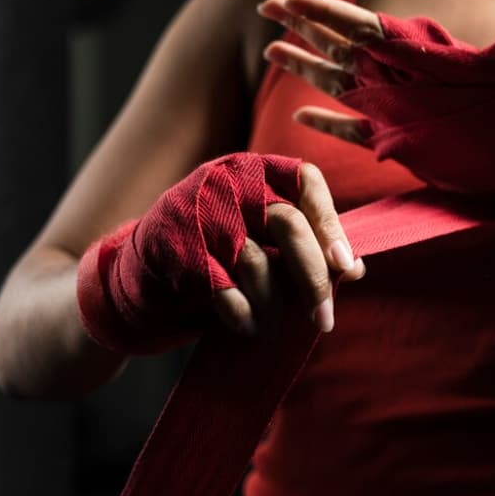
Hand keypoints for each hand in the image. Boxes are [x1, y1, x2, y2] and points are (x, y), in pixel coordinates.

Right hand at [76, 153, 364, 354]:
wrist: (139, 276)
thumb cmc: (217, 258)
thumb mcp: (263, 241)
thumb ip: (307, 246)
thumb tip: (355, 268)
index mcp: (256, 170)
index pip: (308, 182)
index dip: (332, 223)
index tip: (347, 267)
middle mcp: (228, 180)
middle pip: (288, 224)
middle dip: (312, 278)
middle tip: (326, 319)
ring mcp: (197, 210)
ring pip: (256, 260)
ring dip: (272, 303)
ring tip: (273, 324)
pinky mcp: (173, 246)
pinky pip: (222, 286)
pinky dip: (240, 312)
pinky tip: (246, 325)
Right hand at [257, 0, 494, 212]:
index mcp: (422, 53)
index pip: (363, 25)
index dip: (326, 11)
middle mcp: (402, 79)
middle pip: (340, 47)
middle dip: (303, 27)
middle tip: (267, 7)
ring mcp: (398, 111)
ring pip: (337, 84)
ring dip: (305, 67)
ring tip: (270, 51)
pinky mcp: (400, 144)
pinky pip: (352, 132)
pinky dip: (326, 124)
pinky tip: (300, 115)